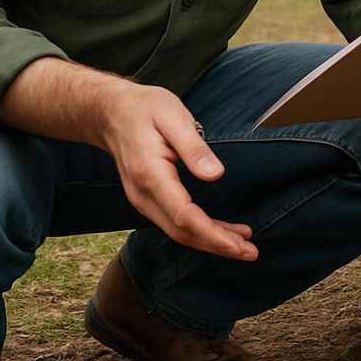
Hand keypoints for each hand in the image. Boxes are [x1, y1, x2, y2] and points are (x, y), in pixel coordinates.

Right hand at [100, 82, 258, 261]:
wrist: (110, 113)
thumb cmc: (144, 108)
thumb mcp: (172, 116)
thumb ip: (193, 147)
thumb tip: (216, 174)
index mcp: (150, 174)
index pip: (183, 216)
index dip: (213, 234)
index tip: (240, 243)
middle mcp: (143, 194)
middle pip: (182, 232)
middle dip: (217, 245)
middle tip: (251, 252)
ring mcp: (142, 199)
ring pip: (178, 232)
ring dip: (210, 241)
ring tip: (243, 244)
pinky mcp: (148, 199)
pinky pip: (174, 223)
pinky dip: (199, 231)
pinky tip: (220, 231)